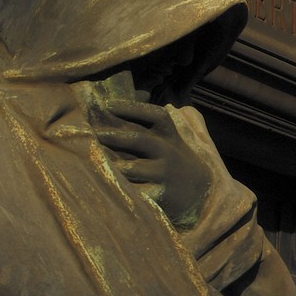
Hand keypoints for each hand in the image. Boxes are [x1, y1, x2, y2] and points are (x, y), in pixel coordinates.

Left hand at [92, 99, 214, 226]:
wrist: (202, 192)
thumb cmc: (176, 161)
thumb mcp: (173, 140)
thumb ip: (153, 125)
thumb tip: (124, 101)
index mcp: (170, 136)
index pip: (156, 115)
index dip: (132, 108)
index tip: (108, 104)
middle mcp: (169, 152)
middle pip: (141, 139)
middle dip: (115, 136)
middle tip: (93, 133)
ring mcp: (165, 174)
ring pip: (135, 168)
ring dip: (113, 164)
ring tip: (94, 160)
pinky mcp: (161, 194)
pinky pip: (136, 191)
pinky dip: (120, 187)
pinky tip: (106, 183)